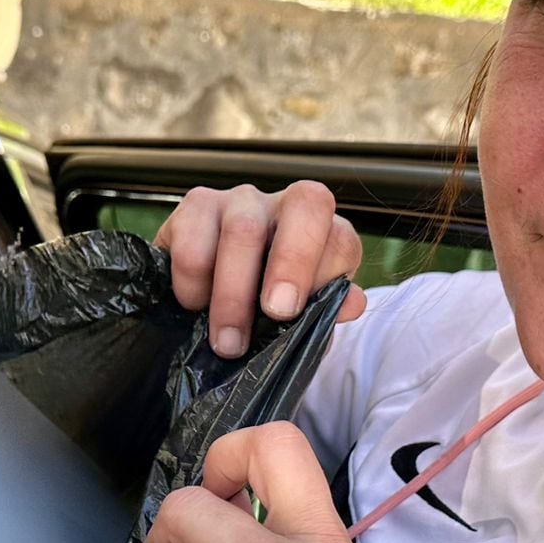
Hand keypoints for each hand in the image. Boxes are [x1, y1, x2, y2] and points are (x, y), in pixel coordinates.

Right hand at [154, 182, 366, 357]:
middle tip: (276, 311)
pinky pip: (194, 243)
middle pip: (305, 205)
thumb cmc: (261, 308)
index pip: (341, 236)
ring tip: (228, 341)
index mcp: (321, 231)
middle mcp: (284, 204)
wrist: (206, 303)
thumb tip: (351, 304)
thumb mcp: (297, 317)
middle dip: (292, 261)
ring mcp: (238, 200)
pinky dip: (192, 284)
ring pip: (242, 231)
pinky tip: (194, 306)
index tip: (300, 313)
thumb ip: (324, 311)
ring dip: (234, 295)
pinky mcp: (194, 206)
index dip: (327, 272)